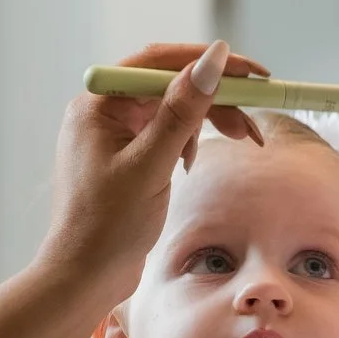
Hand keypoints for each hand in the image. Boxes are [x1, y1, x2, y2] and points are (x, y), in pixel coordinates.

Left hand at [41, 39, 268, 300]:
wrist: (84, 277)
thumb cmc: (107, 226)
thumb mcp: (151, 164)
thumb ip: (182, 111)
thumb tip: (213, 60)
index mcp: (98, 104)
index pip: (159, 62)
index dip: (208, 62)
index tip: (251, 72)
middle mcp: (103, 111)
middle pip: (170, 85)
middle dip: (216, 99)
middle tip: (254, 120)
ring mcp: (114, 134)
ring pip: (173, 110)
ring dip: (209, 121)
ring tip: (242, 141)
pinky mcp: (127, 157)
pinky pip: (166, 133)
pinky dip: (190, 142)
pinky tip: (192, 166)